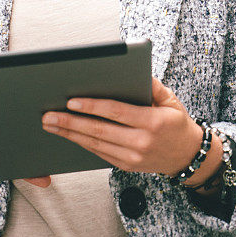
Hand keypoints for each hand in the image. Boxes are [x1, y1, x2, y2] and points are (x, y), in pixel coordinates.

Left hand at [40, 77, 221, 184]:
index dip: (92, 107)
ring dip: (70, 135)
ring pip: (95, 145)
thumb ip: (152, 85)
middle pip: (100, 131)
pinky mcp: (126, 166)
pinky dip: (82, 143)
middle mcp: (141, 142)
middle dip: (71, 123)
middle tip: (48, 116)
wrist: (187, 155)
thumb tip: (132, 70)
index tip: (71, 102)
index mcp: (152, 122)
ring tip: (51, 125)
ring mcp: (132, 157)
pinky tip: (68, 135)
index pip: (116, 112)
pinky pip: (99, 153)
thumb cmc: (177, 122)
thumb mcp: (171, 99)